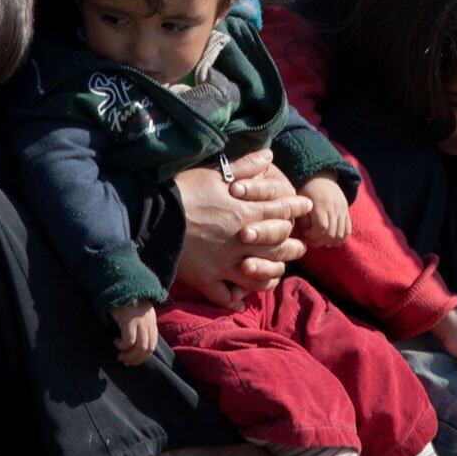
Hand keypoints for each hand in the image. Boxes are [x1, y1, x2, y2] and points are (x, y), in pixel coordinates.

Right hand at [113, 301, 159, 366]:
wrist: (121, 286)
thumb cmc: (126, 301)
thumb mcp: (139, 313)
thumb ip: (141, 326)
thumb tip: (136, 343)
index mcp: (152, 322)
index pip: (153, 345)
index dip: (143, 356)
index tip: (133, 360)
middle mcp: (149, 323)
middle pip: (148, 349)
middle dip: (136, 359)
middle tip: (125, 361)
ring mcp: (140, 323)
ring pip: (140, 348)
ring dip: (129, 356)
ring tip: (120, 356)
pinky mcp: (129, 321)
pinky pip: (129, 341)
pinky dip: (122, 346)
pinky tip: (116, 342)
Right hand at [175, 157, 309, 309]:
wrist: (151, 216)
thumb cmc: (183, 191)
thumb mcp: (216, 174)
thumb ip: (245, 167)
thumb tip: (269, 154)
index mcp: (244, 213)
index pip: (280, 211)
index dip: (295, 207)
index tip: (306, 206)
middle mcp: (240, 242)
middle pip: (277, 248)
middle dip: (292, 247)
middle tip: (300, 246)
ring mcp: (225, 264)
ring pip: (258, 276)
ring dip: (272, 275)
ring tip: (278, 273)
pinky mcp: (206, 279)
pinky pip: (226, 296)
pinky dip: (235, 299)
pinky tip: (241, 300)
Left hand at [301, 173, 353, 246]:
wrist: (321, 176)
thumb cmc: (306, 190)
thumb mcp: (300, 201)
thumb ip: (303, 219)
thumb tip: (307, 236)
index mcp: (321, 204)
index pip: (322, 228)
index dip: (313, 237)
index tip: (305, 235)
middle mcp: (334, 207)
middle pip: (331, 234)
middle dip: (319, 242)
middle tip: (311, 240)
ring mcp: (342, 210)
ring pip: (341, 235)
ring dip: (330, 242)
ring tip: (320, 239)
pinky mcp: (346, 212)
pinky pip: (348, 230)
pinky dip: (340, 239)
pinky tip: (330, 240)